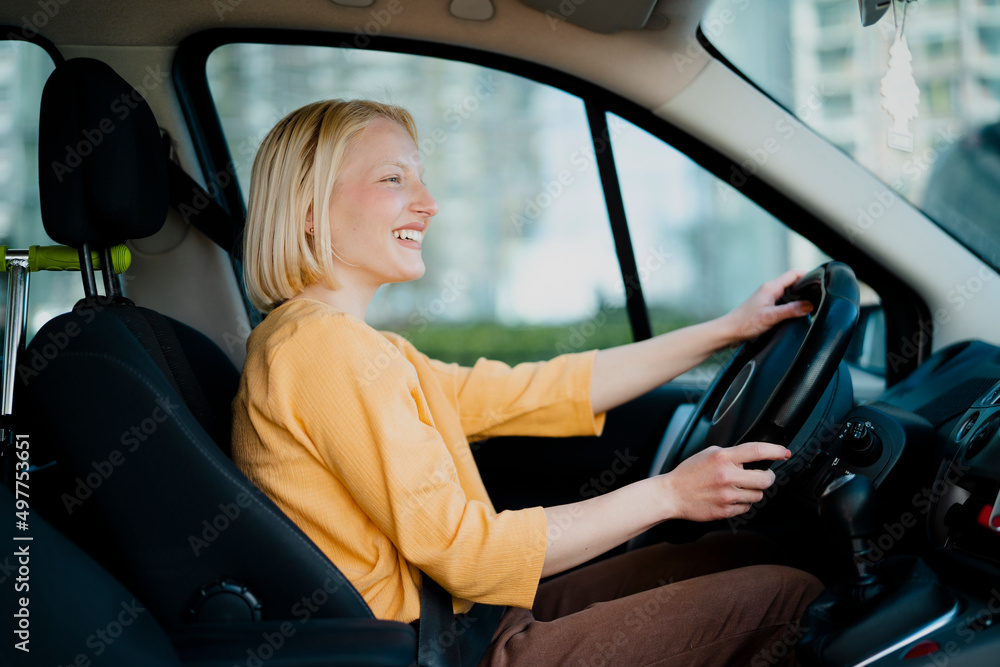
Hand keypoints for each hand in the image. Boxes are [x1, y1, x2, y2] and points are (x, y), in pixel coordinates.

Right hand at [660, 442, 789, 520]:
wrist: (672, 494)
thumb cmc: (689, 473)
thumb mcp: (708, 454)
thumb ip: (731, 455)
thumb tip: (752, 459)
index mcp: (723, 457)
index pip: (757, 451)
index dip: (776, 451)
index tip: (784, 452)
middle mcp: (727, 476)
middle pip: (765, 479)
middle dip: (767, 477)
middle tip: (762, 476)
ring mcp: (727, 495)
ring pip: (758, 495)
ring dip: (753, 491)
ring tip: (739, 487)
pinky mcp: (725, 511)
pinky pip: (746, 508)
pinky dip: (742, 503)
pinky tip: (730, 497)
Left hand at [718, 269, 812, 344]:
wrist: (728, 332)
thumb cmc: (744, 323)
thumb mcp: (770, 317)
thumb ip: (790, 310)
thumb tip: (809, 305)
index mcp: (771, 287)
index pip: (794, 274)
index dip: (808, 275)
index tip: (821, 281)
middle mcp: (769, 290)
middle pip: (793, 282)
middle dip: (806, 287)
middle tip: (820, 296)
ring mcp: (767, 298)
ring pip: (788, 293)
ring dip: (799, 298)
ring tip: (811, 305)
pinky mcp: (765, 307)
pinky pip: (783, 302)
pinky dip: (792, 305)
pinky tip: (796, 314)